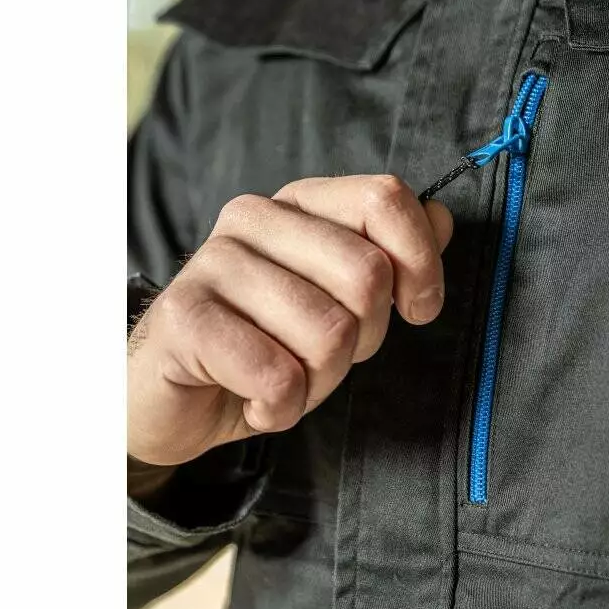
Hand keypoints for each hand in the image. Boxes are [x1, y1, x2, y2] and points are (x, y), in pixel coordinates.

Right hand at [128, 175, 452, 467]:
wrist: (167, 400)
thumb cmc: (260, 347)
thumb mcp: (336, 304)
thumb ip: (389, 257)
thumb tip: (440, 218)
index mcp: (297, 204)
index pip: (383, 199)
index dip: (420, 262)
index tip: (418, 309)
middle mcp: (253, 219)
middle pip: (367, 275)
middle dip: (363, 340)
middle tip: (321, 357)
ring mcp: (213, 264)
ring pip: (328, 334)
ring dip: (317, 382)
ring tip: (280, 380)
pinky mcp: (186, 317)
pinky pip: (278, 376)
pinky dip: (279, 409)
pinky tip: (253, 400)